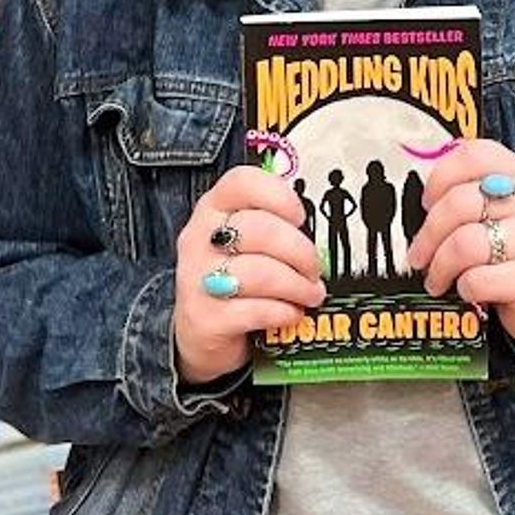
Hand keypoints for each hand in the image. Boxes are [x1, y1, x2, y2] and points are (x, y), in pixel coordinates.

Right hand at [172, 166, 324, 385]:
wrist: (200, 332)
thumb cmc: (233, 279)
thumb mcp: (246, 244)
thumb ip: (273, 227)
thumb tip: (318, 233)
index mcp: (213, 209)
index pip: (242, 182)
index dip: (279, 196)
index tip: (301, 217)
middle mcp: (200, 238)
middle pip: (260, 230)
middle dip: (300, 251)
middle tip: (315, 268)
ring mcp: (197, 279)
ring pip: (260, 272)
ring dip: (297, 285)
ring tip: (310, 294)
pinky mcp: (204, 317)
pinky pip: (256, 310)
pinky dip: (283, 312)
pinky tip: (290, 313)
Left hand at [409, 141, 514, 355]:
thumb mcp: (504, 210)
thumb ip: (470, 193)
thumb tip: (423, 197)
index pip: (472, 155)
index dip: (439, 179)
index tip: (427, 203)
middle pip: (460, 202)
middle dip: (428, 234)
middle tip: (420, 254)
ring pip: (464, 244)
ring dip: (440, 266)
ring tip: (437, 278)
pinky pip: (478, 279)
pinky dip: (463, 288)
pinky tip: (467, 290)